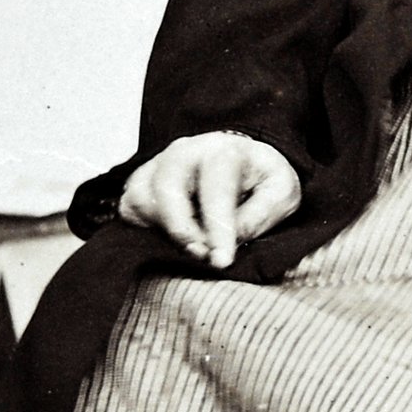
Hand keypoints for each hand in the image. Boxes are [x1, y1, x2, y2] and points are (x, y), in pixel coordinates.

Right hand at [118, 131, 301, 268]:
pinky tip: (174, 240)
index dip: (218, 227)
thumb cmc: (260, 180)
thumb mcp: (280, 193)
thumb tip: (231, 240)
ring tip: (196, 249)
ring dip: (166, 233)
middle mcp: (184, 152)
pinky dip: (147, 230)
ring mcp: (158, 165)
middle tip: (204, 257)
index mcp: (223, 150)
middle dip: (184, 230)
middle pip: (167, 187)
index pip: (216, 187)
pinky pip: (130, 209)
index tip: (222, 260)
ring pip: (143, 199)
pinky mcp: (140, 183)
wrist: (240, 164)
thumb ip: (260, 215)